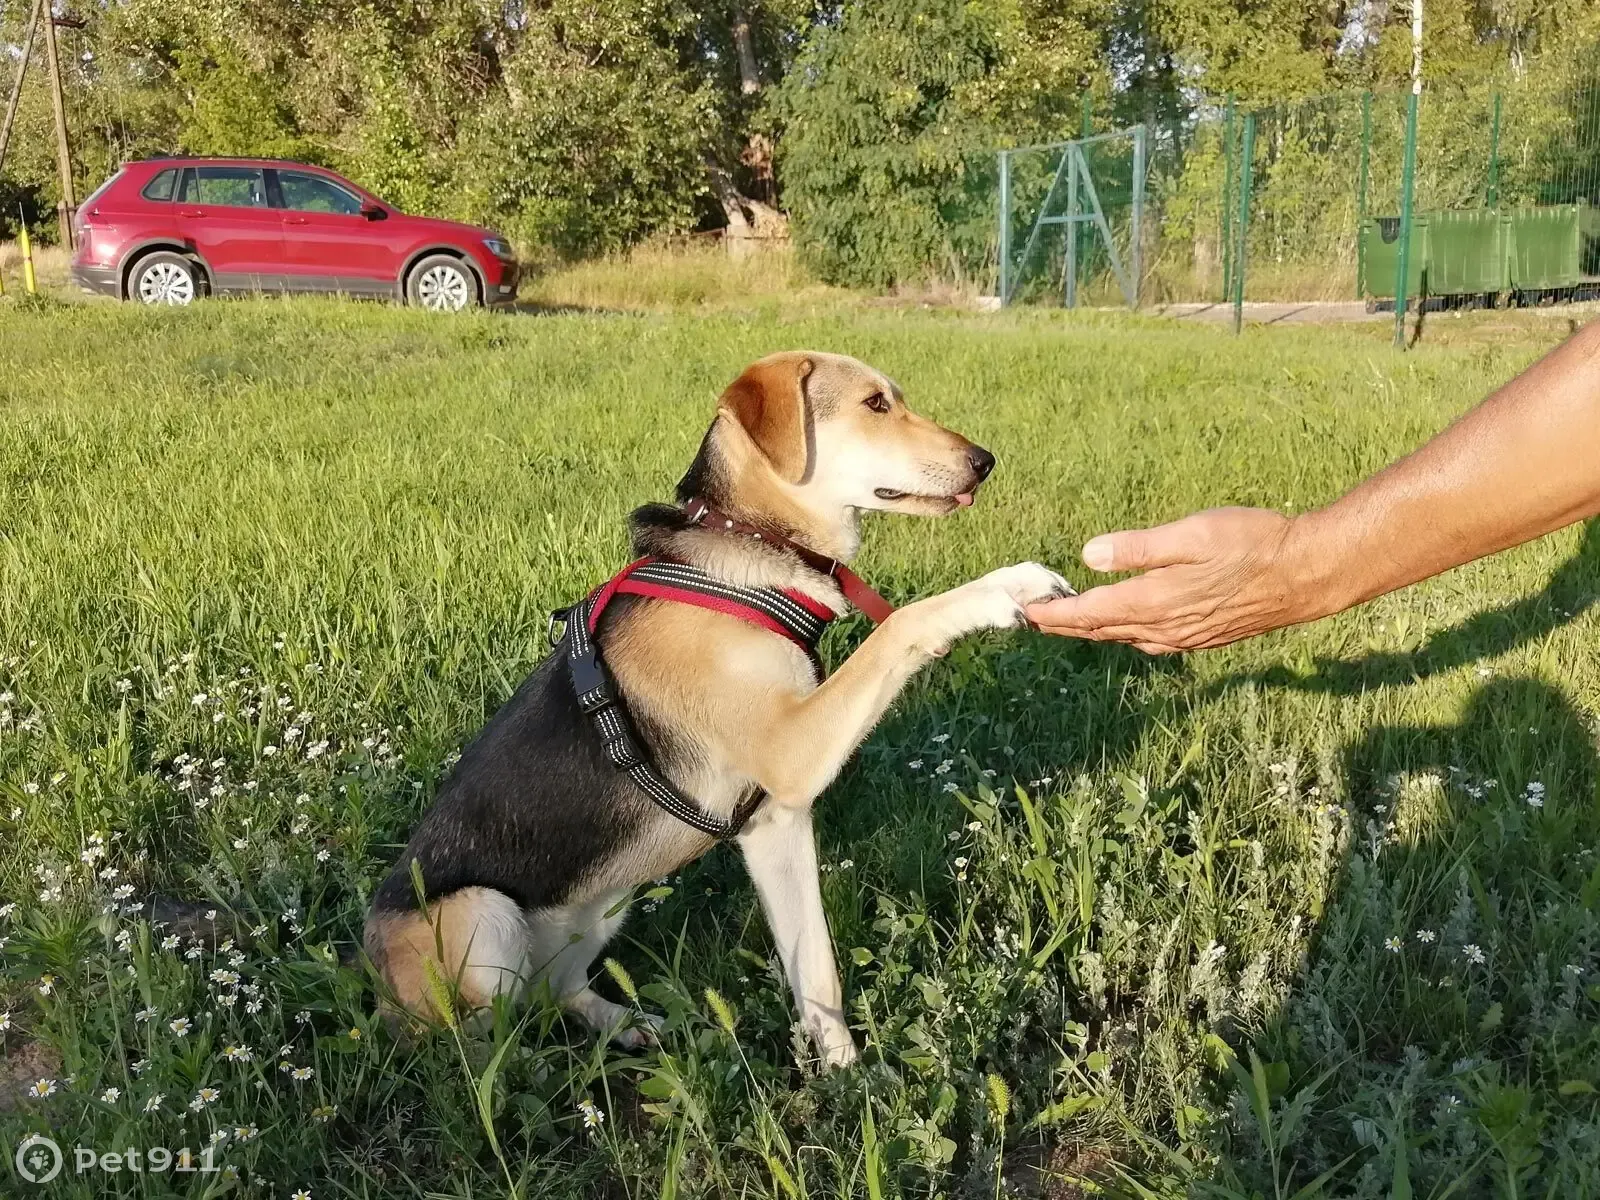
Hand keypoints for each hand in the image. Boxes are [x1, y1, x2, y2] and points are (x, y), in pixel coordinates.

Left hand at [1025, 508, 1330, 653]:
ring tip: (1067, 621)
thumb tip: (1089, 556)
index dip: (1054, 613)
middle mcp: (1165, 628)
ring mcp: (1184, 637)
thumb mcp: (1193, 534)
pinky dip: (1124, 634)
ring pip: (1124, 638)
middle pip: (1101, 630)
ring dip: (1092, 630)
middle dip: (1064, 625)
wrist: (1307, 575)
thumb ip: (1138, 548)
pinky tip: (1123, 628)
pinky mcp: (1201, 636)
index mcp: (1155, 602)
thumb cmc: (1252, 544)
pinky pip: (1150, 642)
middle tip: (1032, 618)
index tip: (1025, 611)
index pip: (1089, 613)